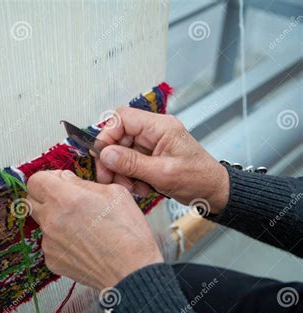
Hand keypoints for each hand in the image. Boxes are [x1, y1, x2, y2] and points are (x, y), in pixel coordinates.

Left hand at [26, 170, 163, 289]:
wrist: (132, 270)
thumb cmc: (127, 233)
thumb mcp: (113, 193)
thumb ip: (83, 182)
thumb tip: (67, 179)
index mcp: (64, 198)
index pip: (35, 181)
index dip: (47, 178)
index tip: (58, 181)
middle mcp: (51, 220)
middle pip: (31, 200)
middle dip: (45, 196)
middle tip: (65, 199)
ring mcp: (49, 242)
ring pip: (41, 222)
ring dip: (54, 218)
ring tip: (80, 224)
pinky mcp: (52, 259)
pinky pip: (49, 242)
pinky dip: (60, 240)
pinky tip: (81, 242)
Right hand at [96, 108, 228, 213]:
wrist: (214, 192)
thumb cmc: (199, 179)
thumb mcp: (163, 174)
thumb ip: (132, 163)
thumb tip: (106, 153)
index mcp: (160, 127)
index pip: (123, 118)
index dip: (107, 134)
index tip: (101, 155)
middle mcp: (154, 132)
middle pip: (119, 137)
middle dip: (112, 159)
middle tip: (109, 178)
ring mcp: (152, 144)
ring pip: (122, 152)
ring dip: (121, 172)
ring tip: (131, 187)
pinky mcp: (151, 157)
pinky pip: (130, 163)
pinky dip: (130, 177)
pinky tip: (140, 187)